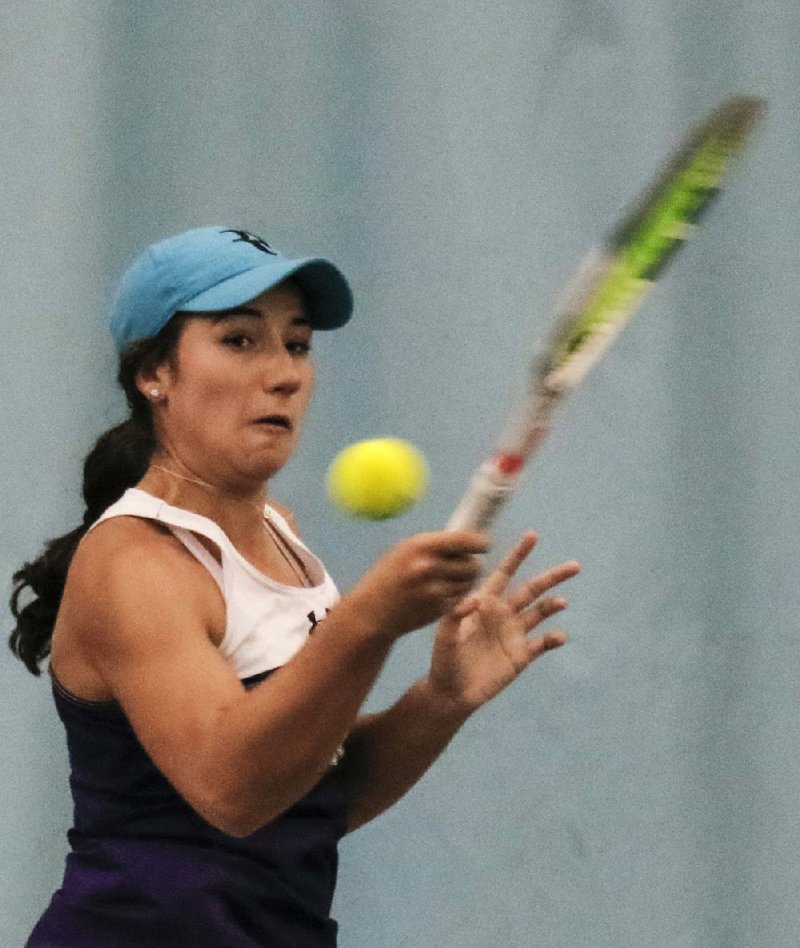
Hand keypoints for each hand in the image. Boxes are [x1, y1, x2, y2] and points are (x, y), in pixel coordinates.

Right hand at [346, 531, 489, 639]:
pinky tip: (439, 594)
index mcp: (421, 546)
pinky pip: (460, 599)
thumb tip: (466, 538)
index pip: (463, 540)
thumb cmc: (388, 575)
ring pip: (469, 583)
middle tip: (465, 564)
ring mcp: (435, 590)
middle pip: (472, 564)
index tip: (484, 544)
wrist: (371, 611)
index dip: (479, 542)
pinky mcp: (438, 610)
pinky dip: (456, 596)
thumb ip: (434, 545)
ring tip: (447, 580)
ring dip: (464, 581)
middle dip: (472, 564)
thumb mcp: (405, 550)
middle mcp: (430, 567)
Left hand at [426, 532, 579, 713]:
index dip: (518, 555)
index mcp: (484, 602)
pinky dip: (553, 638)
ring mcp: (514, 634)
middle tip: (575, 566)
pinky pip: (542, 644)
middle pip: (532, 589)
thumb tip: (476, 598)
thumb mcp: (444, 635)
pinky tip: (559, 636)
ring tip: (561, 602)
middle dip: (552, 576)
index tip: (533, 536)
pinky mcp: (521, 656)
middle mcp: (503, 614)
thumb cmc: (443, 660)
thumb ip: (455, 615)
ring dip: (552, 605)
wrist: (451, 693)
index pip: (505, 573)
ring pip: (541, 613)